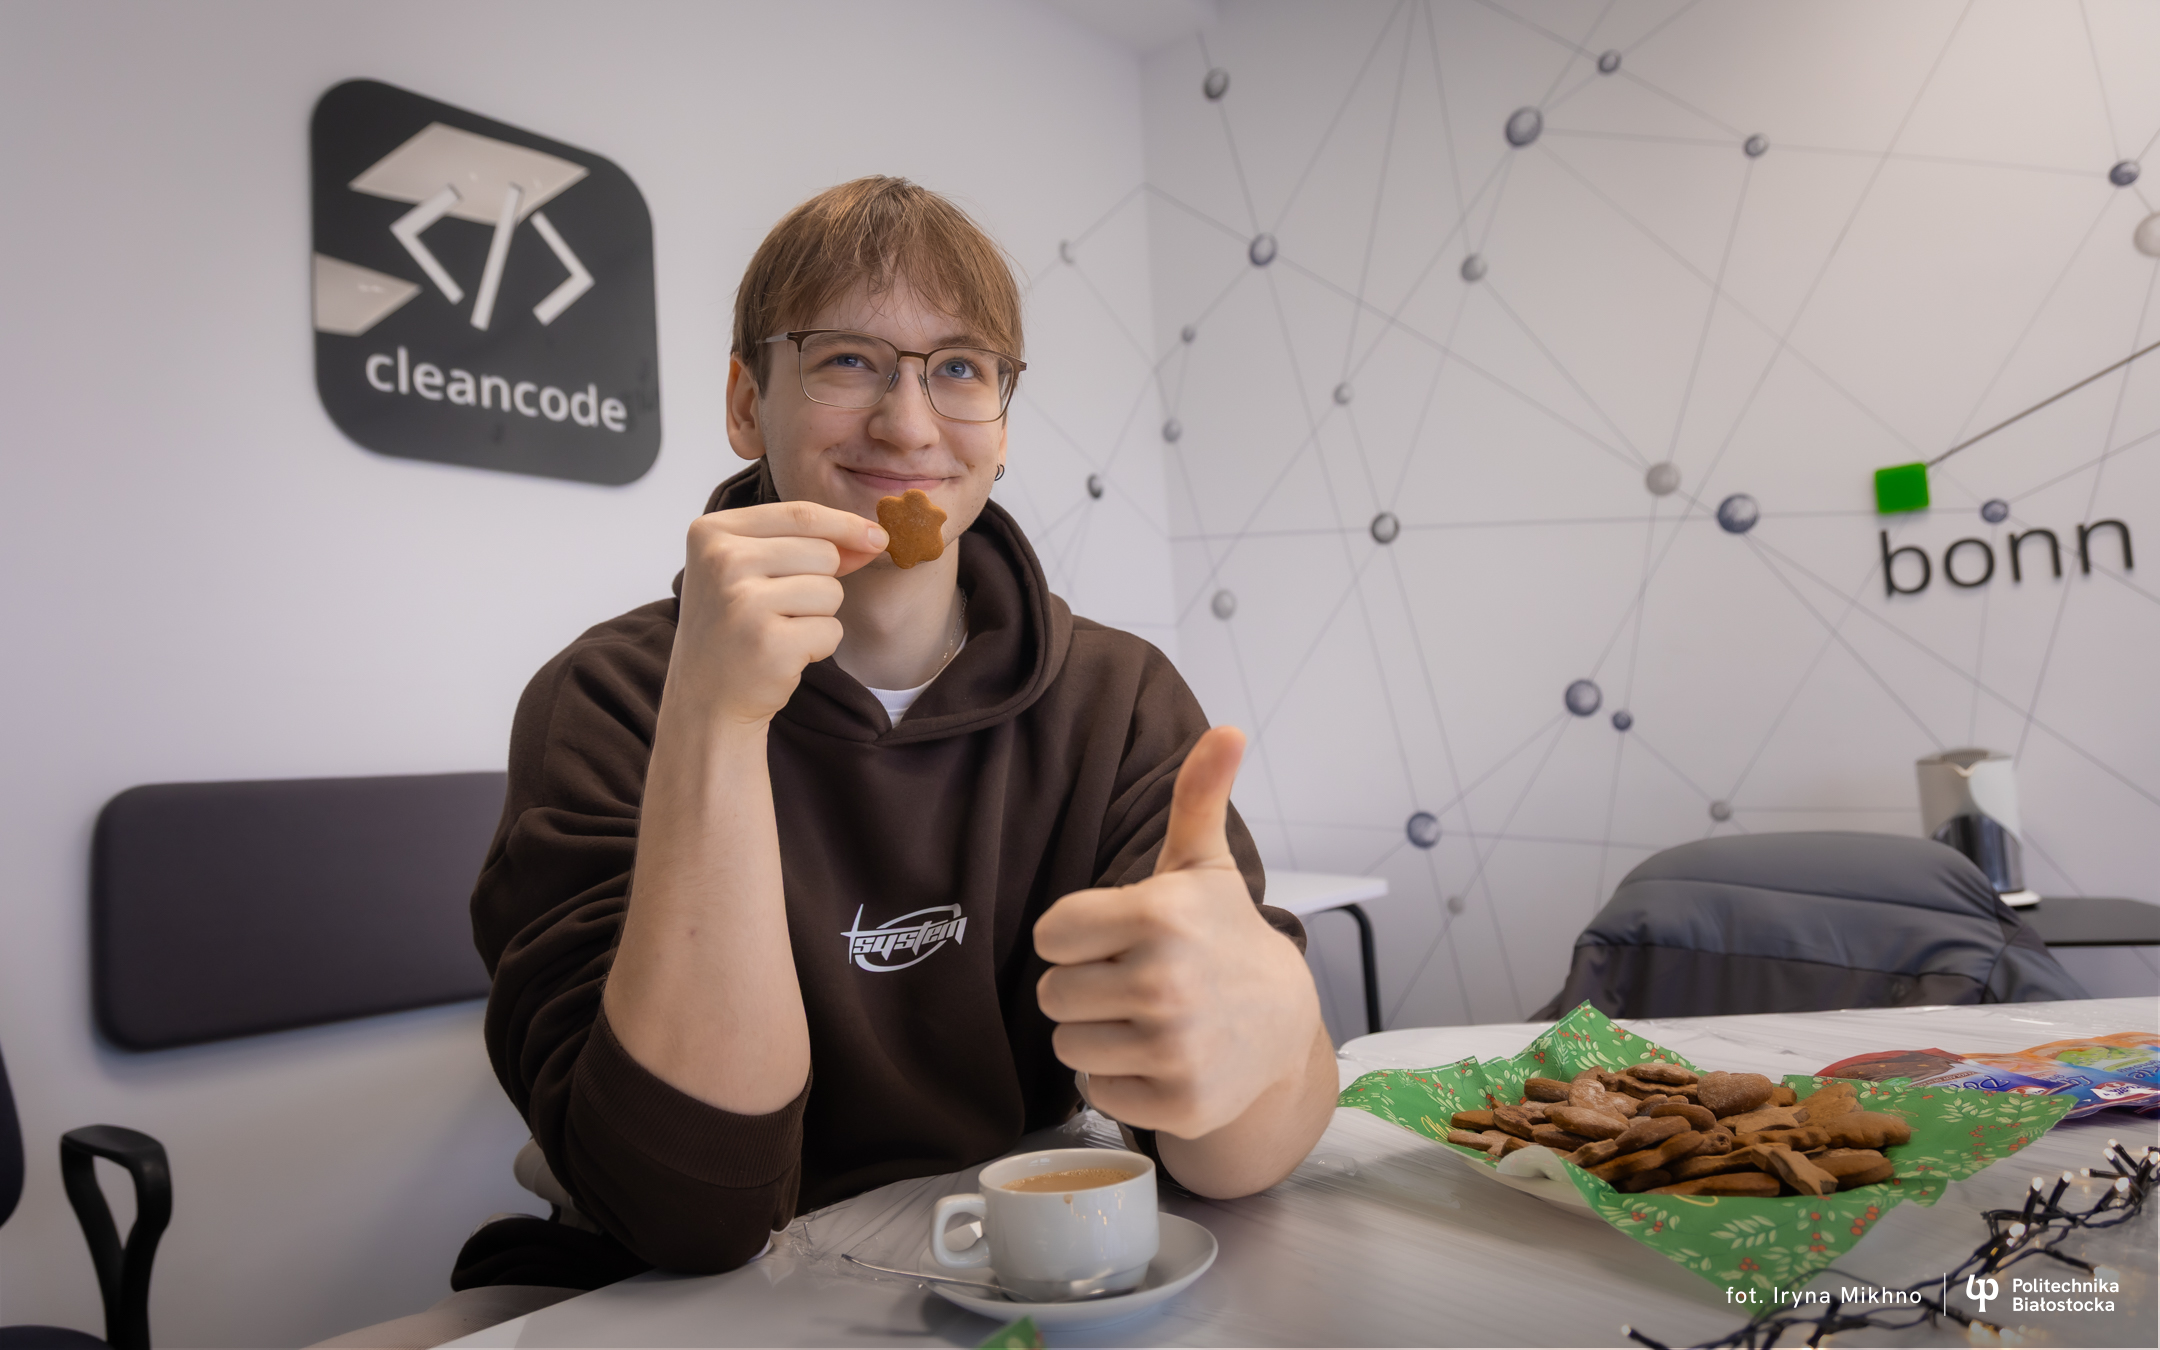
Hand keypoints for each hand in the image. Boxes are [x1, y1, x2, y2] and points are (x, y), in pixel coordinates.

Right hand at [670, 501, 887, 727]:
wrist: (706, 697)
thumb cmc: (734, 628)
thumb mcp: (752, 571)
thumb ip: (807, 546)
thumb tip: (873, 536)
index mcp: (712, 532)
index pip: (801, 514)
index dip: (846, 524)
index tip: (876, 536)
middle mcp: (723, 561)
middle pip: (823, 552)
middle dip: (821, 583)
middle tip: (779, 611)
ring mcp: (743, 602)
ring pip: (832, 591)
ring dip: (819, 616)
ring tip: (778, 631)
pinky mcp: (768, 643)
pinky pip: (832, 630)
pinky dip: (819, 646)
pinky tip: (783, 655)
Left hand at [1034, 727, 1323, 1139]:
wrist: (1283, 1027)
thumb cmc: (1224, 938)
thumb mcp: (1204, 866)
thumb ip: (1199, 795)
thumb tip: (1228, 730)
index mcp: (1159, 916)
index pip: (1050, 934)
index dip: (1076, 937)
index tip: (1114, 937)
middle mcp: (1165, 983)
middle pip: (1052, 993)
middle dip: (1085, 987)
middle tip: (1133, 980)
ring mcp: (1173, 1048)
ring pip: (1069, 1046)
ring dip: (1097, 1035)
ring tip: (1145, 1019)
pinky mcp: (1177, 1102)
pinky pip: (1097, 1093)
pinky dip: (1120, 1081)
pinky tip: (1158, 1057)